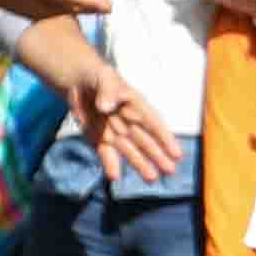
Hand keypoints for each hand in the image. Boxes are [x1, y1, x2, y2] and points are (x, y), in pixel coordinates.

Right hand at [0, 0, 101, 21]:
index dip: (84, 0)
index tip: (107, 5)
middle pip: (49, 6)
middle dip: (79, 9)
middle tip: (103, 8)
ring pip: (36, 13)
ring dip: (61, 13)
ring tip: (87, 9)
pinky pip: (22, 11)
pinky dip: (43, 13)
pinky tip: (58, 8)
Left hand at [77, 73, 185, 190]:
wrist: (78, 83)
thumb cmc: (98, 77)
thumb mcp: (104, 77)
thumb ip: (107, 91)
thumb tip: (106, 106)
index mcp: (136, 105)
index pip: (153, 123)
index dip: (165, 138)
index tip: (176, 154)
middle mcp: (129, 121)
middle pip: (145, 141)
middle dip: (157, 156)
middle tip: (170, 171)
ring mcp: (114, 132)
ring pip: (130, 150)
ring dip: (140, 164)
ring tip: (152, 178)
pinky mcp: (99, 139)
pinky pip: (106, 153)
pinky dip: (110, 164)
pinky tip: (114, 177)